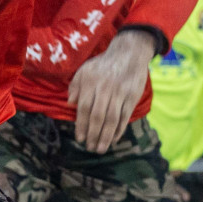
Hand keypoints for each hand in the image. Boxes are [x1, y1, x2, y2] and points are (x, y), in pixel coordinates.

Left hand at [67, 29, 155, 152]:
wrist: (129, 52)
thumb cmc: (103, 65)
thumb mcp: (85, 70)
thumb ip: (75, 86)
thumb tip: (70, 104)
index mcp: (90, 82)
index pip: (84, 108)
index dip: (81, 125)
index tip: (80, 138)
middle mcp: (105, 88)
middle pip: (98, 116)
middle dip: (93, 134)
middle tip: (90, 148)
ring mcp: (120, 92)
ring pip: (112, 118)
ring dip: (106, 136)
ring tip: (101, 149)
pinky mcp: (132, 95)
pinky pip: (125, 115)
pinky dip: (119, 129)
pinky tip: (113, 139)